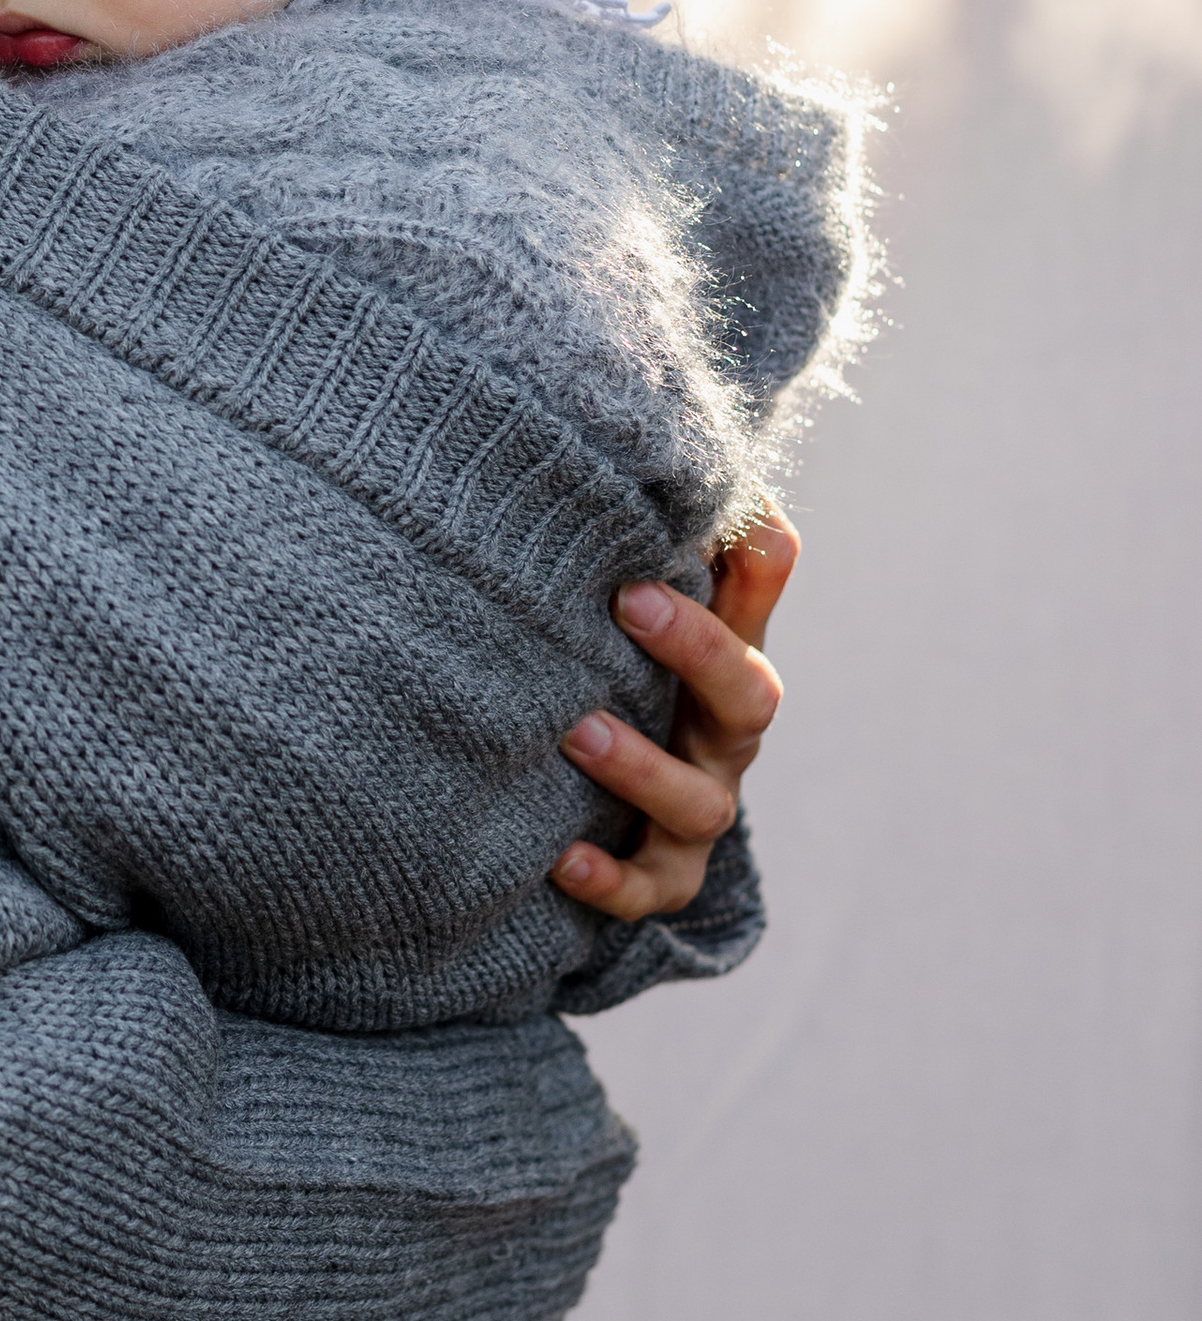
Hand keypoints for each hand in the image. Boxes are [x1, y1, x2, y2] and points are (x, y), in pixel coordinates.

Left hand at [549, 509, 797, 923]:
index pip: (760, 592)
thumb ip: (665, 536)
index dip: (741, 554)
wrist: (627, 805)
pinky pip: (648, 887)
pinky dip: (609, 876)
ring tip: (575, 731)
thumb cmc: (628, 677)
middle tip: (626, 600)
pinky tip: (560, 856)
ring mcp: (699, 810)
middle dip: (695, 646)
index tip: (681, 508)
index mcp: (731, 657)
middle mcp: (726, 736)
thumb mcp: (649, 608)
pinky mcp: (663, 875)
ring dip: (641, 767)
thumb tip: (672, 433)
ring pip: (698, 802)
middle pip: (748, 695)